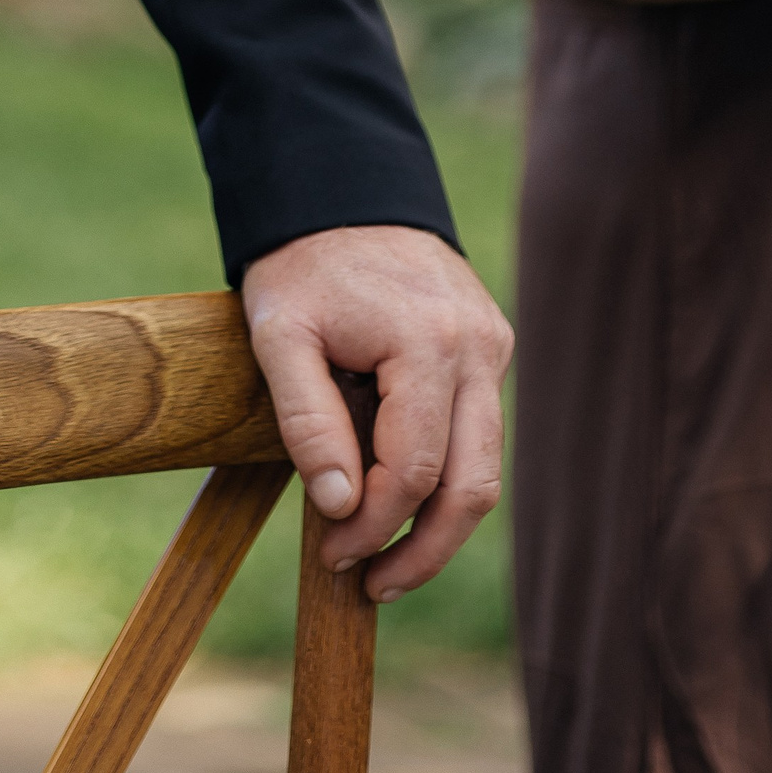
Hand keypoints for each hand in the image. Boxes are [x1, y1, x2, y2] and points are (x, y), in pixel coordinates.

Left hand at [242, 225, 510, 603]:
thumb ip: (307, 419)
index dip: (372, 525)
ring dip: (439, 524)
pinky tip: (399, 499)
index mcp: (426, 342)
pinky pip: (479, 431)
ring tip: (386, 561)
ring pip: (485, 467)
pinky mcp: (490, 345)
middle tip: (372, 586)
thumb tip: (339, 505)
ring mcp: (493, 345)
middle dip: (423, 550)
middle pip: (472, 487)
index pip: (412, 471)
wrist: (340, 186)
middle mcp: (477, 348)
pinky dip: (446, 475)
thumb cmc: (301, 262)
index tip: (331, 552)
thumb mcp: (278, 333)